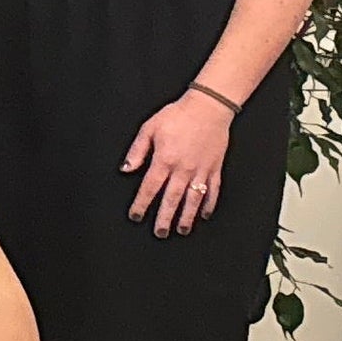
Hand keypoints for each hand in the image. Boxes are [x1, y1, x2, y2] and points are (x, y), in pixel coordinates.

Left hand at [126, 91, 233, 235]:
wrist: (208, 107)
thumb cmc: (177, 115)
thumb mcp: (149, 128)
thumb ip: (137, 151)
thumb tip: (126, 169)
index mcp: (164, 160)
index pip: (150, 188)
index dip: (141, 204)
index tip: (135, 216)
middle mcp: (183, 169)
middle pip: (172, 199)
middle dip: (164, 218)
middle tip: (159, 233)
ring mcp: (201, 170)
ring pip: (193, 199)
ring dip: (187, 216)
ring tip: (182, 230)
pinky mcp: (215, 168)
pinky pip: (213, 190)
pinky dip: (209, 204)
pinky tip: (204, 214)